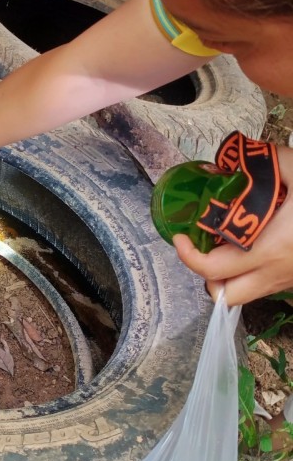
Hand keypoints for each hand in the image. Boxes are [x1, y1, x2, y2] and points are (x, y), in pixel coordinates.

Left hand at [173, 146, 292, 304]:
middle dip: (207, 277)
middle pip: (224, 297)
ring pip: (243, 297)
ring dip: (227, 279)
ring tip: (226, 246)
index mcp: (270, 249)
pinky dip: (247, 274)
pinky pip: (262, 286)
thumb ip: (260, 163)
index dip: (188, 257)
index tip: (179, 237)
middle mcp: (276, 272)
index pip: (212, 270)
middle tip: (203, 247)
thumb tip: (219, 166)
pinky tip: (252, 245)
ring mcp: (288, 279)